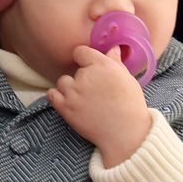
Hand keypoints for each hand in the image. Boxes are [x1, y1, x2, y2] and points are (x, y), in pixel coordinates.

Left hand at [48, 45, 151, 167]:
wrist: (125, 133)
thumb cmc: (131, 106)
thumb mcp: (127, 79)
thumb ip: (116, 62)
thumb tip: (113, 48)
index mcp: (102, 65)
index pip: (80, 52)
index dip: (84, 59)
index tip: (89, 66)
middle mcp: (86, 76)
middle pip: (76, 70)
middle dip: (83, 79)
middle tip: (95, 92)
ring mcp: (74, 92)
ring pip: (63, 82)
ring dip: (70, 88)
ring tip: (83, 100)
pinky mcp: (65, 108)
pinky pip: (52, 94)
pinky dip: (58, 97)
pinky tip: (68, 102)